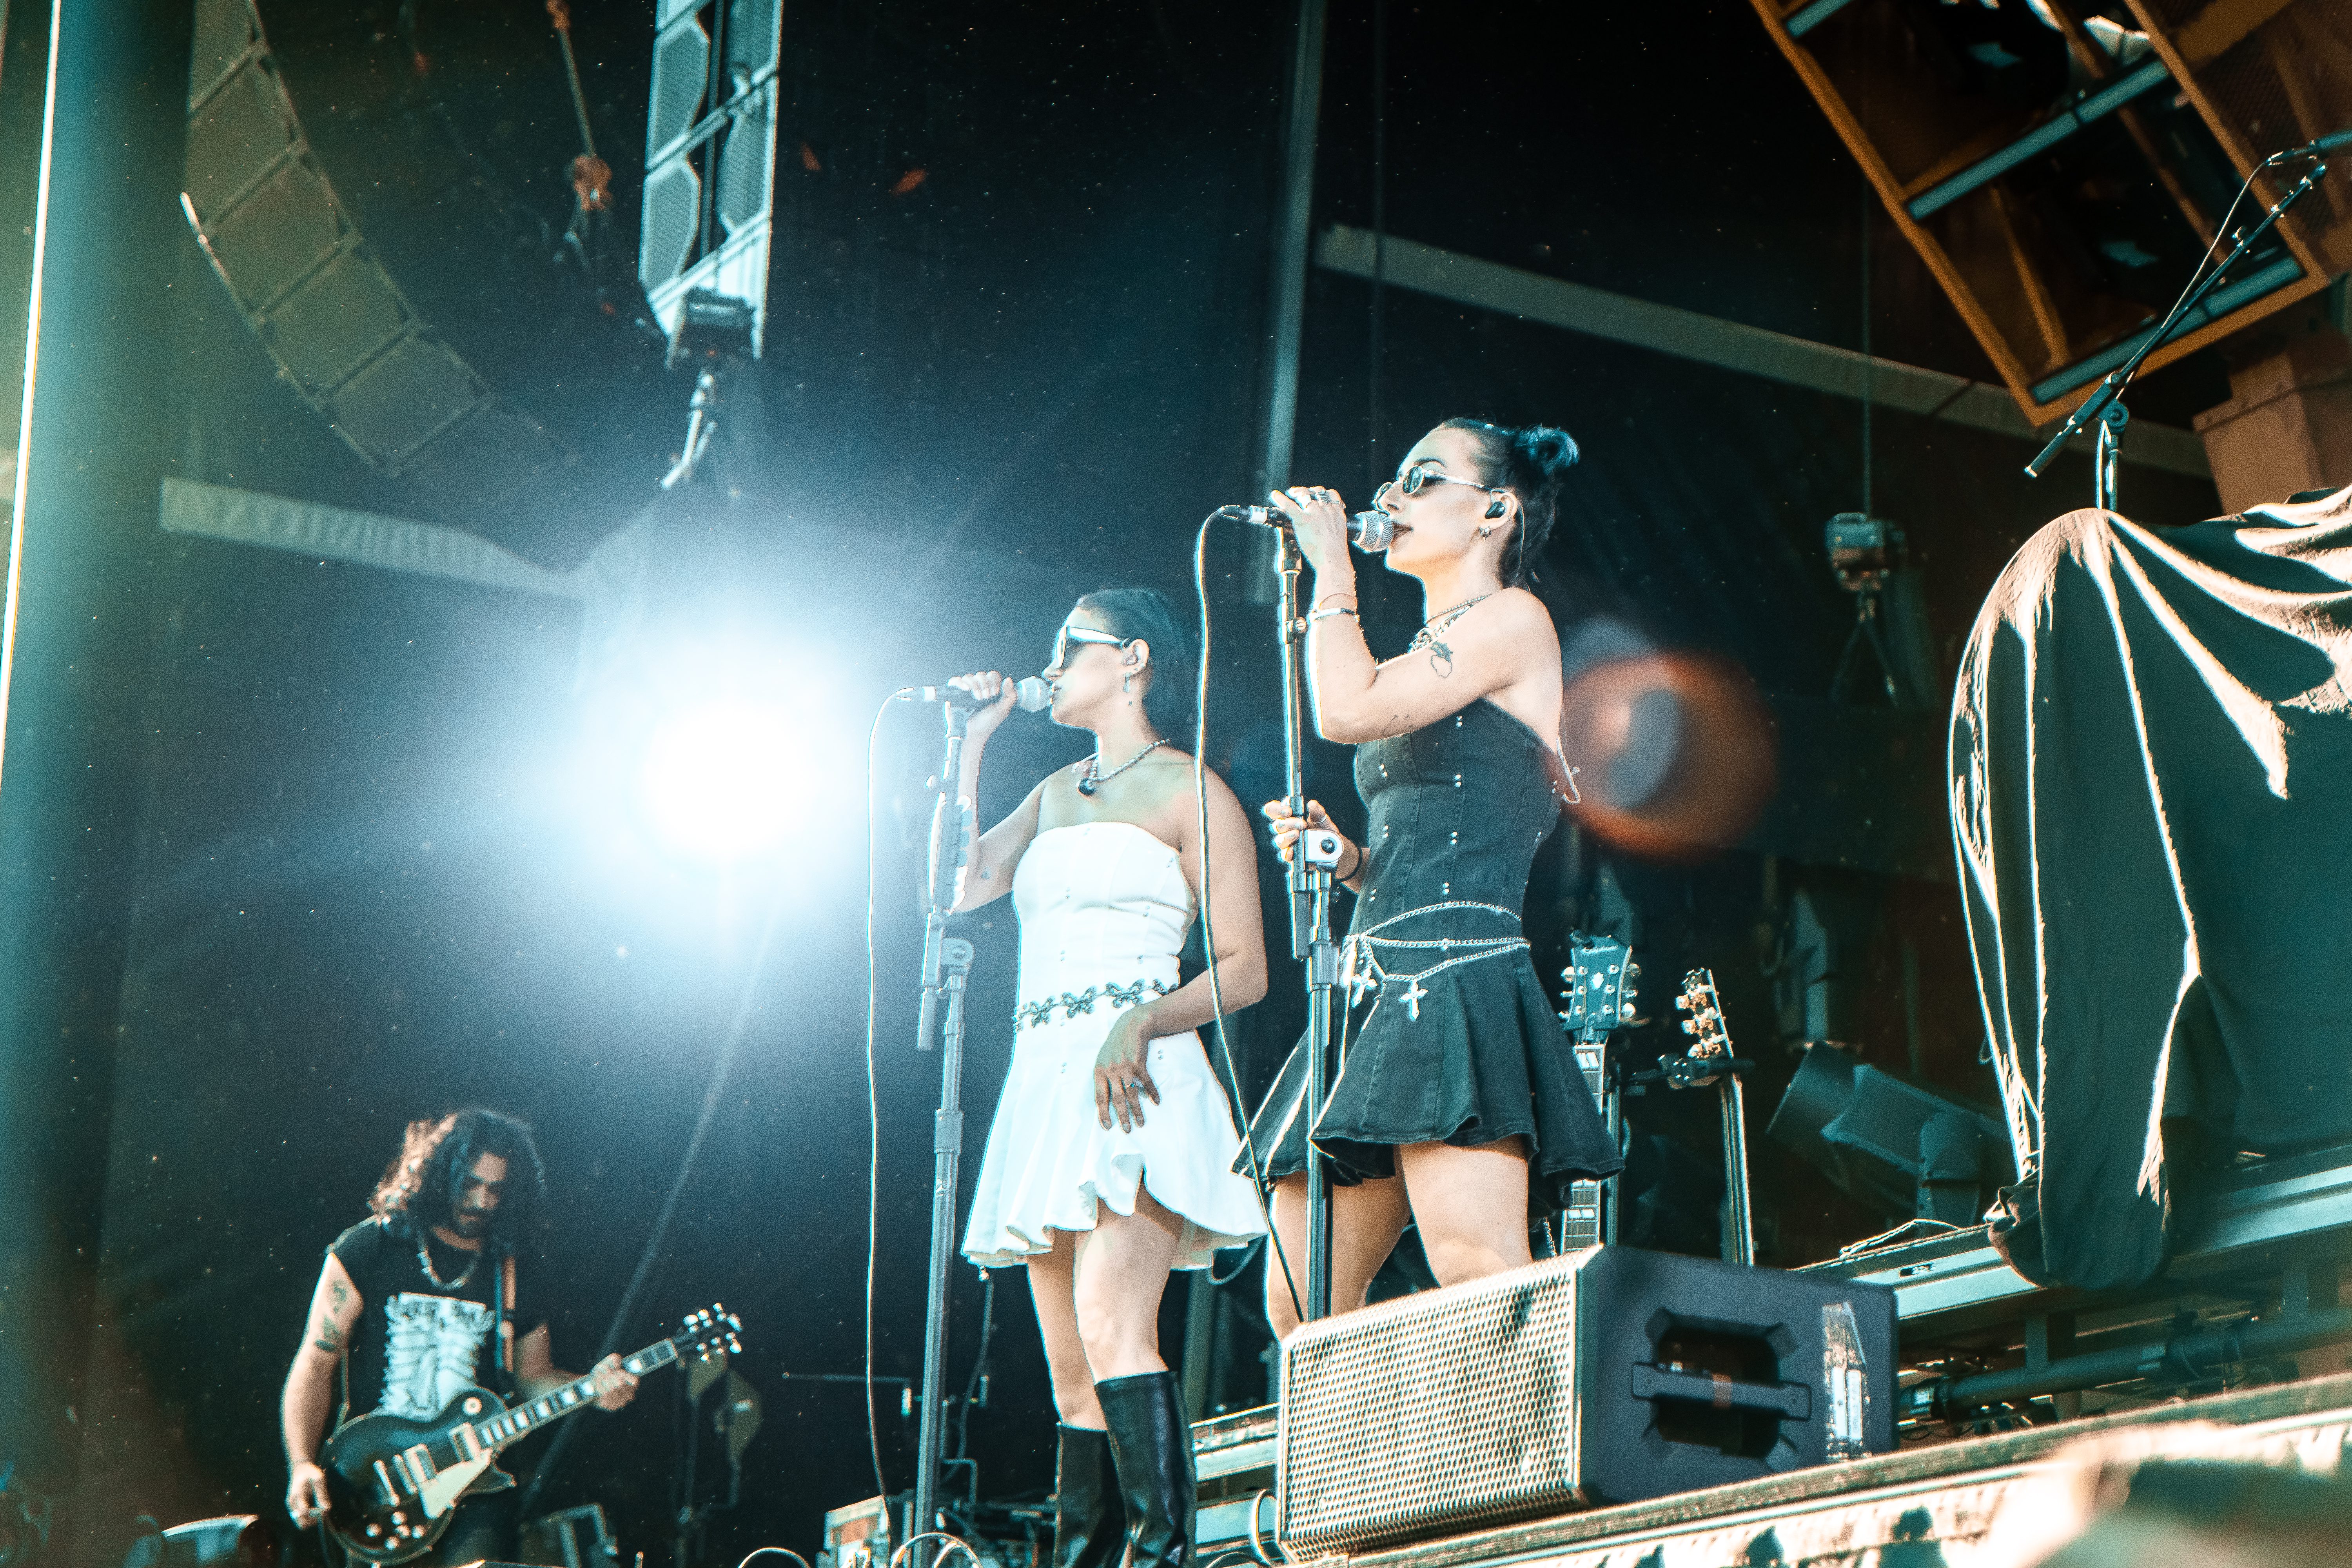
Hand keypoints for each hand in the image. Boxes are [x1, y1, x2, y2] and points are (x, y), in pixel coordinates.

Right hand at [287, 1461, 330, 1527]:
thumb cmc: (311, 1473)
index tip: (325, 1508)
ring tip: (320, 1509)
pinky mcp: (293, 1508)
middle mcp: (292, 1503)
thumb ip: (322, 1495)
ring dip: (312, 1520)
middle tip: (323, 1510)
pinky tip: (315, 1509)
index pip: (305, 1512)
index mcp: (297, 1495)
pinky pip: (301, 1519)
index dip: (317, 1514)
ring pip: (301, 1524)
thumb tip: (326, 1509)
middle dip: (315, 1520)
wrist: (299, 1469)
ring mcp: (291, 1507)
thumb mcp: (319, 1480)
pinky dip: (309, 1518)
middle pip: (302, 1523)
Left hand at [589, 1352, 638, 1410]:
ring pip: (611, 1390)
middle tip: (601, 1373)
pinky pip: (604, 1396)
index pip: (634, 1380)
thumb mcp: (609, 1363)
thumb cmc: (605, 1374)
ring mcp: (621, 1402)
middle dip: (609, 1377)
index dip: (624, 1375)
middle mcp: (630, 1395)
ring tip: (597, 1378)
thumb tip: (617, 1362)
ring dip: (602, 1382)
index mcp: (633, 1384)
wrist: (594, 1387)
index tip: (614, 1371)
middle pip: (620, 1384)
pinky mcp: (611, 1407)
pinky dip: (599, 1389)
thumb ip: (614, 1359)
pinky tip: (597, 1386)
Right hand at [947, 671, 1020, 744]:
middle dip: (985, 684)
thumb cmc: (989, 722)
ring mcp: (966, 690)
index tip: (995, 693)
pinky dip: (960, 682)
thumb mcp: (1003, 709)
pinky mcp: (955, 693)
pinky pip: (955, 681)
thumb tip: (1008, 679)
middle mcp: (978, 688)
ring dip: (974, 685)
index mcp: (990, 689)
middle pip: (981, 675)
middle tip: (986, 697)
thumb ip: (1010, 695)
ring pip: (969, 677)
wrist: (975, 733)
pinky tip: (966, 689)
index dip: (994, 681)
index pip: (992, 675)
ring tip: (977, 698)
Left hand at [1094, 1007, 1161, 1131]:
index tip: (1107, 1127)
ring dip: (1137, 1110)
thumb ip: (1103, 1076)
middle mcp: (1111, 1070)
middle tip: (1127, 1130)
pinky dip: (1152, 1093)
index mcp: (1099, 1071)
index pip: (1100, 1098)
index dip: (1103, 1113)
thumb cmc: (1116, 1044)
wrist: (1131, 1025)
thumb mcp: (1103, 1058)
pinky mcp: (1139, 1064)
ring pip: (1132, 1095)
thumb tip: (1105, 1098)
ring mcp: (1125, 1067)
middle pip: (1117, 1100)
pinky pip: (1146, 1083)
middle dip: (1122, 1117)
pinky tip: (1156, 1101)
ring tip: (1141, 1122)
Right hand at [1261, 797, 1350, 869]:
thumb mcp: (1323, 819)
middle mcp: (1286, 830)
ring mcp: (1288, 843)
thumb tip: (1312, 804)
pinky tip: (1293, 850)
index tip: (1288, 810)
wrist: (1334, 848)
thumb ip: (1317, 811)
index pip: (1273, 810)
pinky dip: (1288, 852)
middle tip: (1302, 824)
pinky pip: (1285, 855)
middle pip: (1277, 826)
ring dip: (1287, 836)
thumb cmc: (1324, 831)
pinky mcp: (1293, 856)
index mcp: (1289, 817)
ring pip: (1279, 840)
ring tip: (1298, 834)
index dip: (1276, 809)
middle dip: (1288, 823)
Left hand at [1274, 485, 1354, 580]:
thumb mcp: (1339, 532)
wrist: (1332, 558)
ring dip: (1297, 492)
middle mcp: (1325, 509)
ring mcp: (1314, 513)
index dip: (1321, 492)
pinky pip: (1289, 506)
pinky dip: (1281, 499)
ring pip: (1304, 495)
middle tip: (1300, 493)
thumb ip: (1331, 524)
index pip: (1330, 494)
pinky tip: (1276, 495)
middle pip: (1316, 492)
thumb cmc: (1336, 551)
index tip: (1316, 493)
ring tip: (1292, 493)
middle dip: (1307, 491)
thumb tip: (1323, 524)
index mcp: (1336, 512)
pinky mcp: (1302, 520)